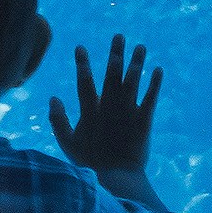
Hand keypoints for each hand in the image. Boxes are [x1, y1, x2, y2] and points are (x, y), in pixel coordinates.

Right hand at [48, 37, 162, 176]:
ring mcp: (128, 112)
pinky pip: (151, 98)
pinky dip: (155, 83)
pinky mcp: (144, 120)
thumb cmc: (91, 161)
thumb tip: (53, 98)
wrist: (118, 176)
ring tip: (141, 47)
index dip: (82, 64)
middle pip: (113, 74)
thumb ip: (57, 120)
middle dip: (115, 54)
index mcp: (91, 111)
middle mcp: (110, 106)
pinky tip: (159, 70)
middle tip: (119, 36)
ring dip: (137, 63)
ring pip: (133, 81)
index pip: (85, 82)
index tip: (81, 47)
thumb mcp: (67, 142)